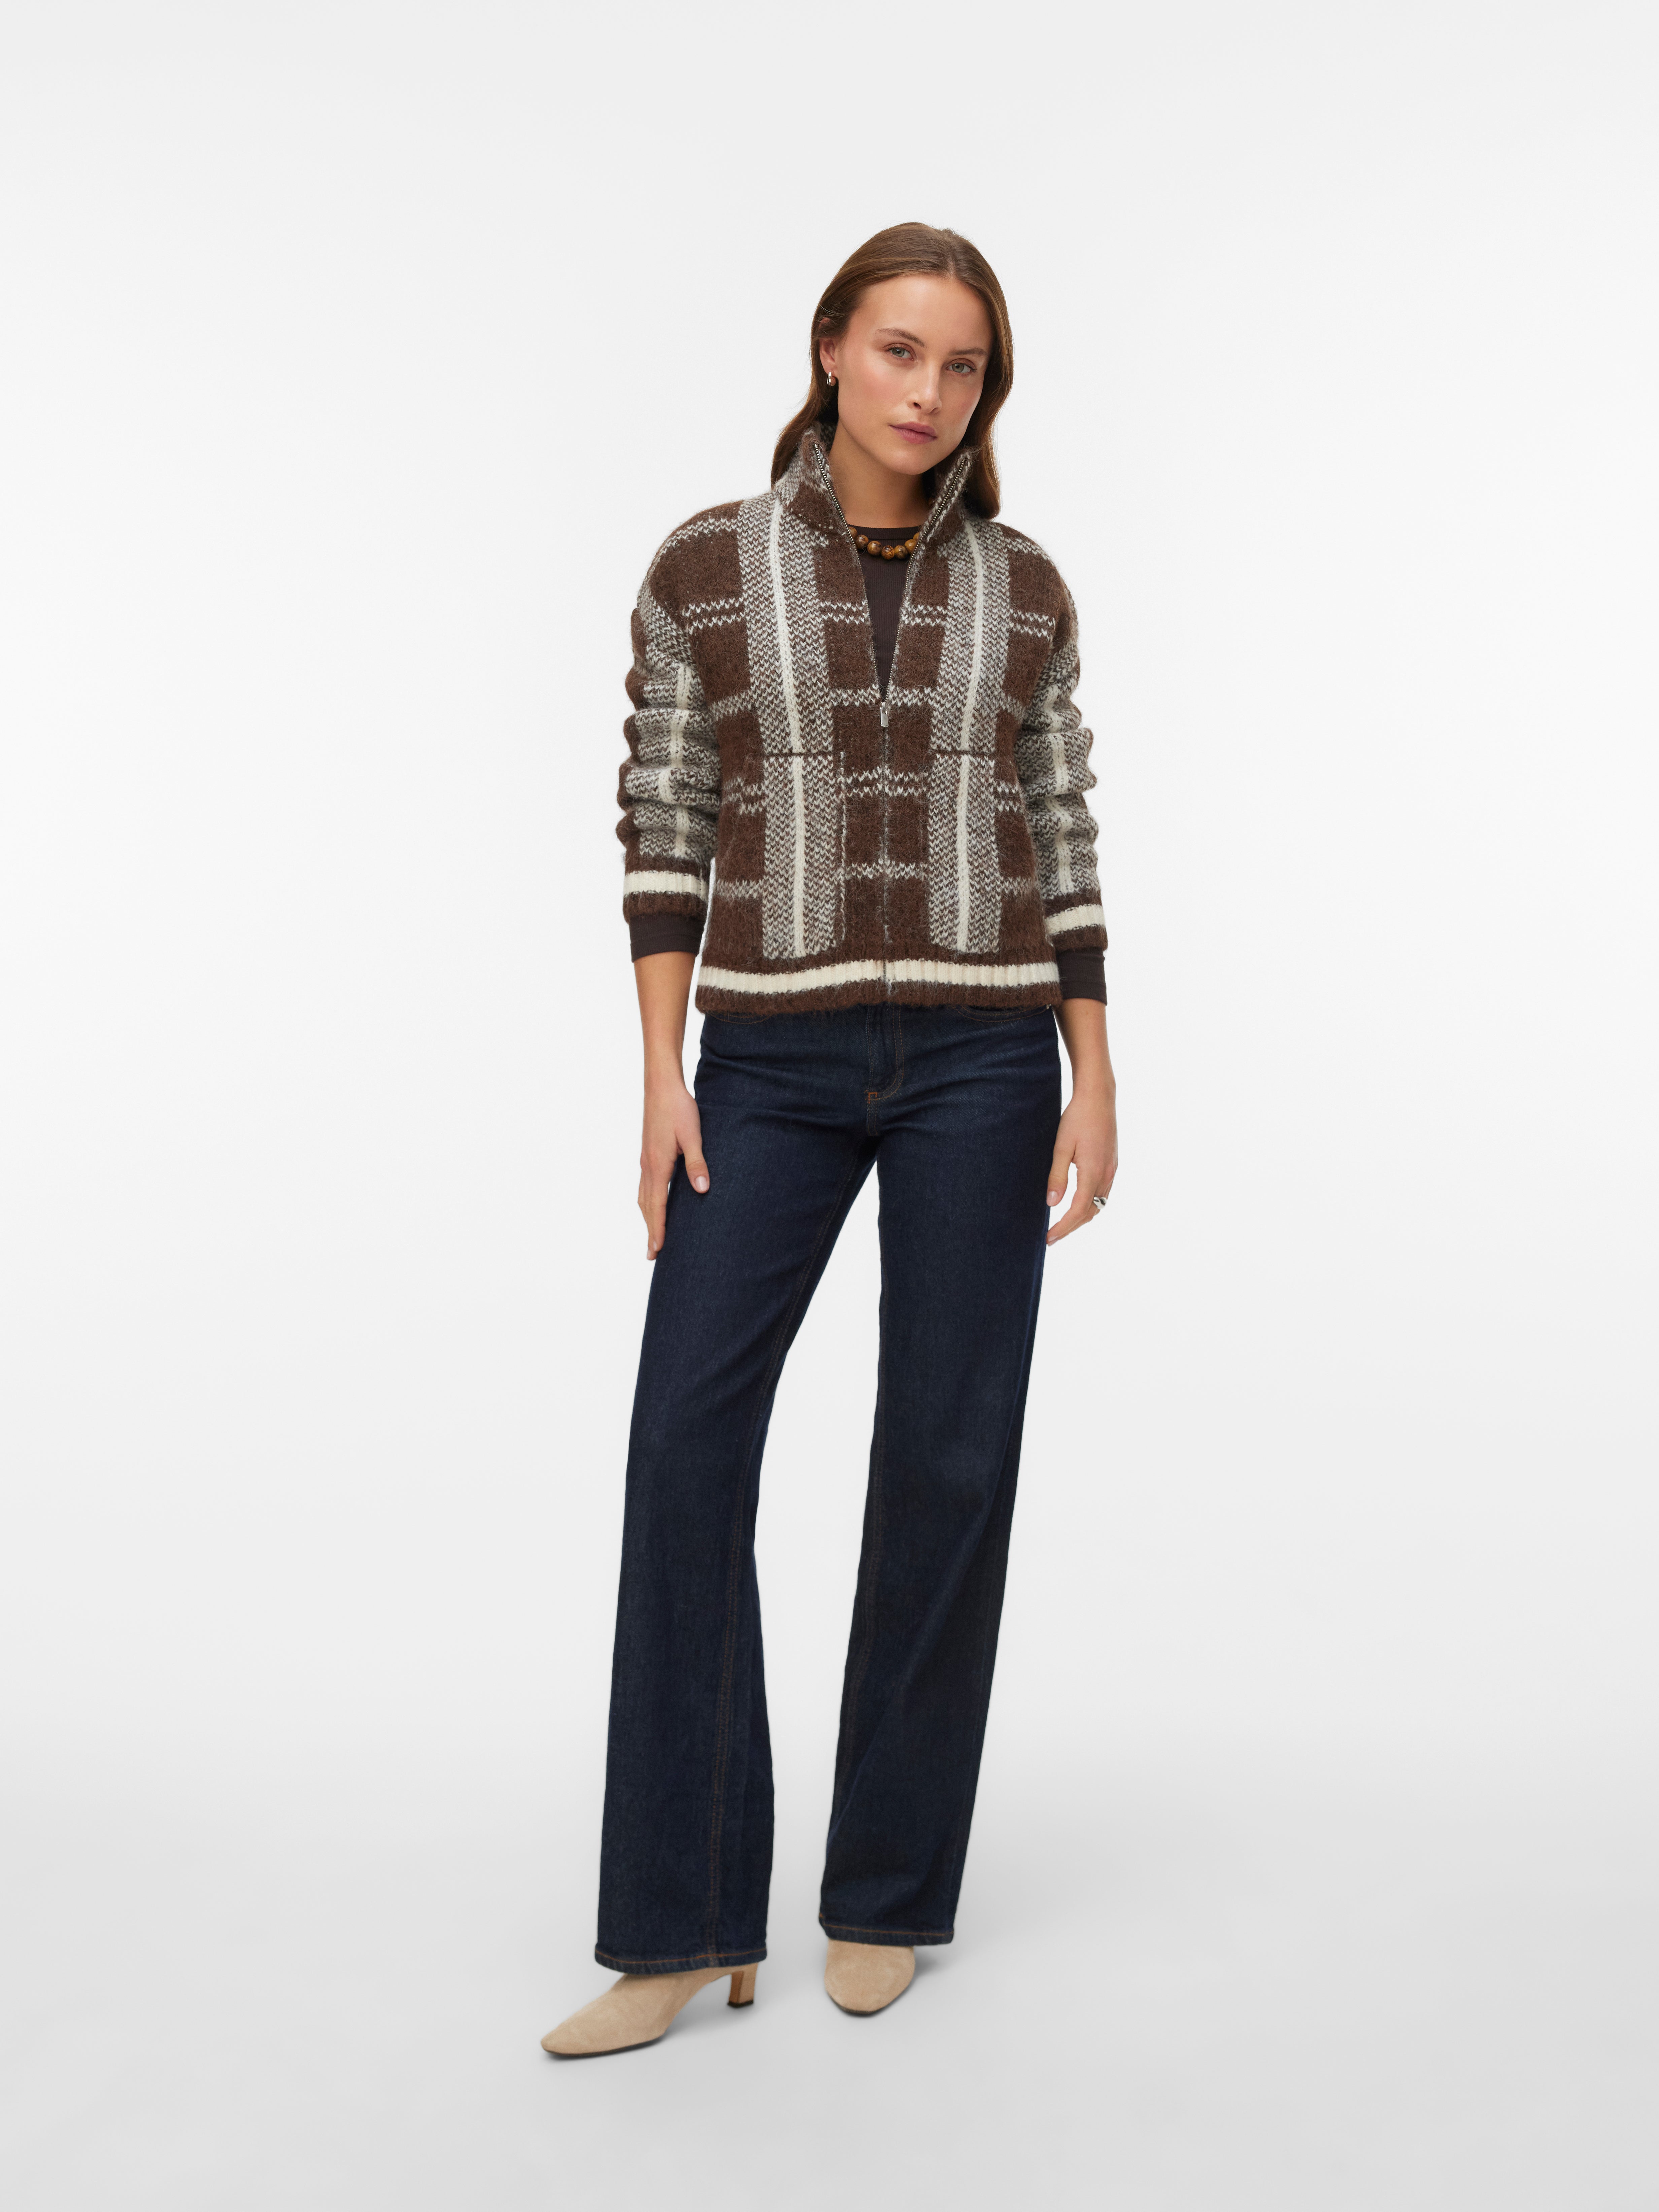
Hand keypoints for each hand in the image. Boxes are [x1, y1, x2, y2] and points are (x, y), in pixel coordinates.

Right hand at [638, 1075, 708, 1258]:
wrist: (661, 1085)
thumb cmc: (678, 1108)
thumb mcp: (693, 1135)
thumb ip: (698, 1163)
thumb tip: (702, 1189)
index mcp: (658, 1165)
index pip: (657, 1205)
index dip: (658, 1229)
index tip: (657, 1250)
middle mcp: (647, 1166)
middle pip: (647, 1206)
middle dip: (650, 1230)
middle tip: (652, 1255)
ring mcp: (645, 1160)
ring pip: (643, 1196)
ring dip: (647, 1217)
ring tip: (652, 1235)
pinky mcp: (648, 1153)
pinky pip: (645, 1185)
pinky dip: (647, 1201)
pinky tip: (653, 1203)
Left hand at [1045, 1083, 1116, 1245]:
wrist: (1098, 1096)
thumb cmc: (1077, 1118)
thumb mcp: (1061, 1147)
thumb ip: (1057, 1176)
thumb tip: (1051, 1203)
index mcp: (1093, 1173)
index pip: (1077, 1211)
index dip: (1063, 1228)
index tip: (1048, 1238)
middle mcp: (1106, 1175)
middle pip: (1090, 1212)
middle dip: (1071, 1227)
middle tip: (1052, 1236)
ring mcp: (1112, 1169)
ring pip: (1099, 1203)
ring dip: (1082, 1216)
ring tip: (1063, 1223)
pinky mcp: (1112, 1162)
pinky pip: (1103, 1192)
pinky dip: (1090, 1203)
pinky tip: (1078, 1201)